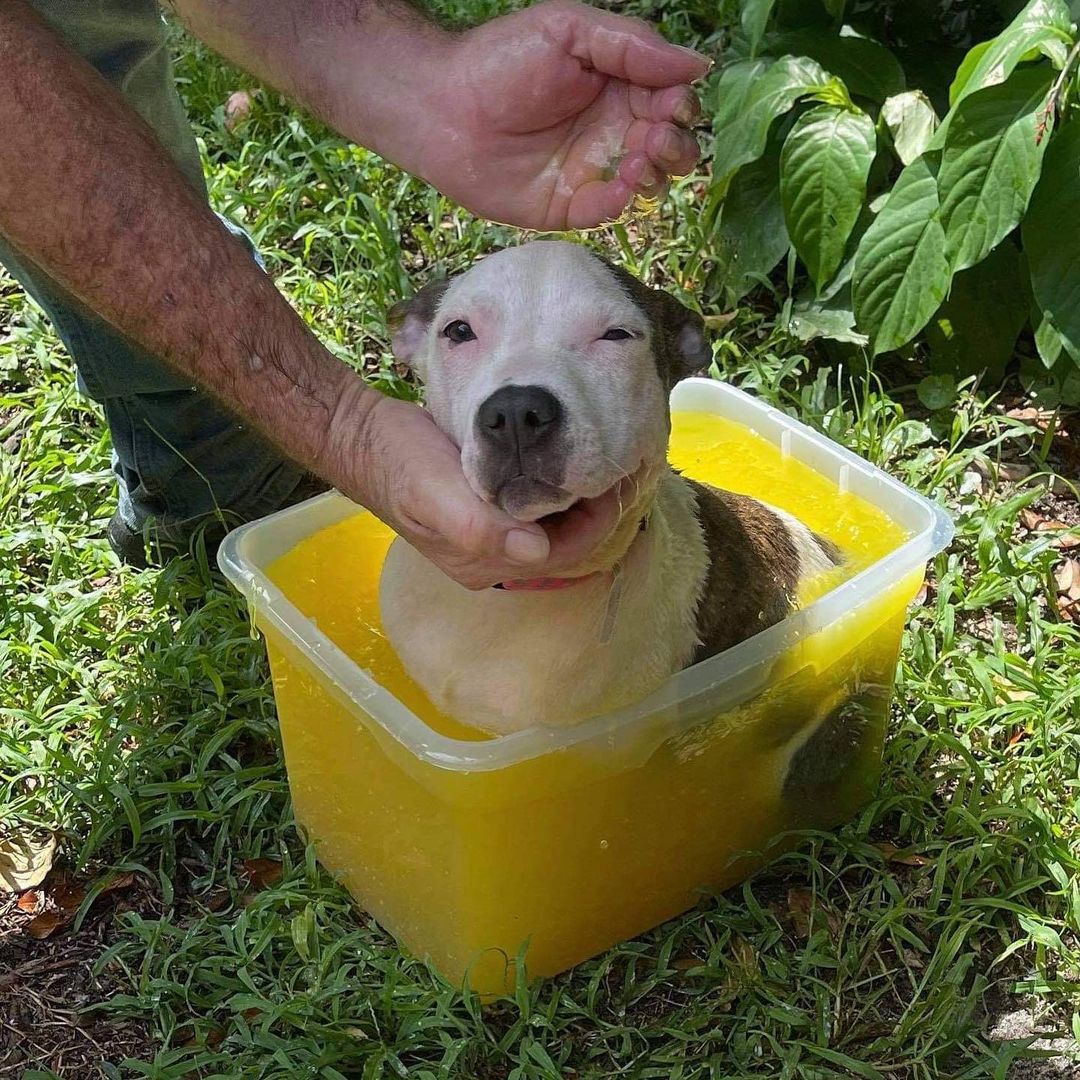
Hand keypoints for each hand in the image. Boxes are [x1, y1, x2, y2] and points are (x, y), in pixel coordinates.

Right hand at [345, 395, 620, 589]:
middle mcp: (491, 558)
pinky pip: (534, 508)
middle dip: (593, 512)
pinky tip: (564, 462)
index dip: (597, 523)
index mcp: (484, 563)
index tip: (614, 480)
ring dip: (576, 500)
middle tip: (615, 466)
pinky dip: (555, 489)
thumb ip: (481, 526)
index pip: (563, 554)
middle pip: (563, 544)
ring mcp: (488, 534)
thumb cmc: (399, 463)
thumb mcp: (436, 492)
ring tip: (597, 462)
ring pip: (551, 526)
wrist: (363, 437)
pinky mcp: (485, 508)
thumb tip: (536, 548)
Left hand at [415, 0, 709, 229]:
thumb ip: (633, 45)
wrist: (443, 108)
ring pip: (649, 183)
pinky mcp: (568, 207)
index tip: (672, 104)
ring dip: (657, 174)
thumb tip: (698, 64)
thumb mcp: (570, 30)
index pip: (672, 101)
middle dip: (677, 145)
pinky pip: (608, 213)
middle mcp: (612, 130)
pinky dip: (622, 202)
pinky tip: (619, 185)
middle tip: (655, 138)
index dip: (681, 105)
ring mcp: (592, 170)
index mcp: (619, 86)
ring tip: (637, 159)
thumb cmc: (501, 60)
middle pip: (671, 147)